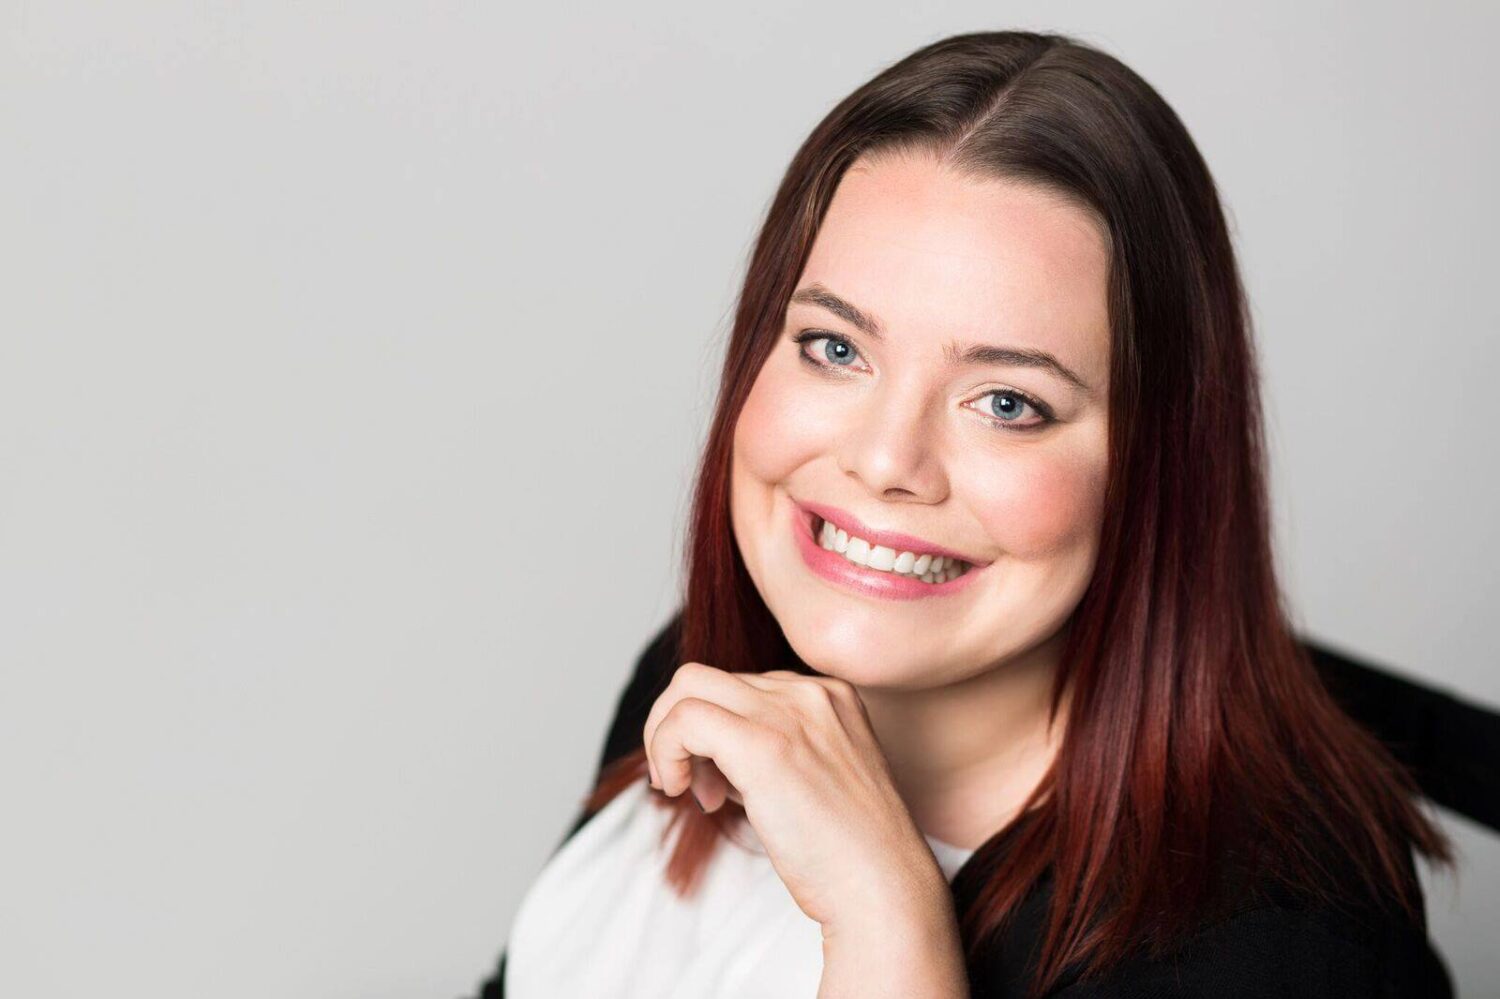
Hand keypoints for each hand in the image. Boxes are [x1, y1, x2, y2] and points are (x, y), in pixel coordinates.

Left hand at [641, 662, 952, 934]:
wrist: (882, 887)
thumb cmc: (845, 850)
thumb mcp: (810, 777)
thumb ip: (765, 750)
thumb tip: (700, 753)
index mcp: (829, 693)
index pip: (739, 685)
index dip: (712, 731)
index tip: (715, 784)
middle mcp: (810, 690)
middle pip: (705, 678)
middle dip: (675, 726)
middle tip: (685, 783)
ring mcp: (788, 712)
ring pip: (687, 688)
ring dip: (663, 737)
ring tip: (682, 789)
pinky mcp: (764, 745)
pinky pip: (683, 719)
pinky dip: (664, 751)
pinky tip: (681, 791)